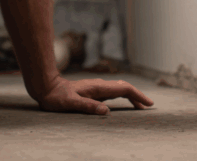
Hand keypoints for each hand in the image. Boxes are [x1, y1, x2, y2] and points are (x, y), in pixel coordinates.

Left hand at [37, 77, 153, 114]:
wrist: (47, 87)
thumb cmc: (56, 96)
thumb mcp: (70, 104)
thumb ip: (87, 106)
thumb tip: (106, 111)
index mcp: (98, 87)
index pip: (123, 89)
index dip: (137, 95)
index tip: (148, 103)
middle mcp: (100, 86)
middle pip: (124, 88)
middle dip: (138, 96)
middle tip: (148, 106)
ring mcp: (97, 88)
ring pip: (119, 90)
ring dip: (131, 96)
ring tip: (140, 107)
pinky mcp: (93, 91)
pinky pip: (112, 93)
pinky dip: (122, 97)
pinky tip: (122, 104)